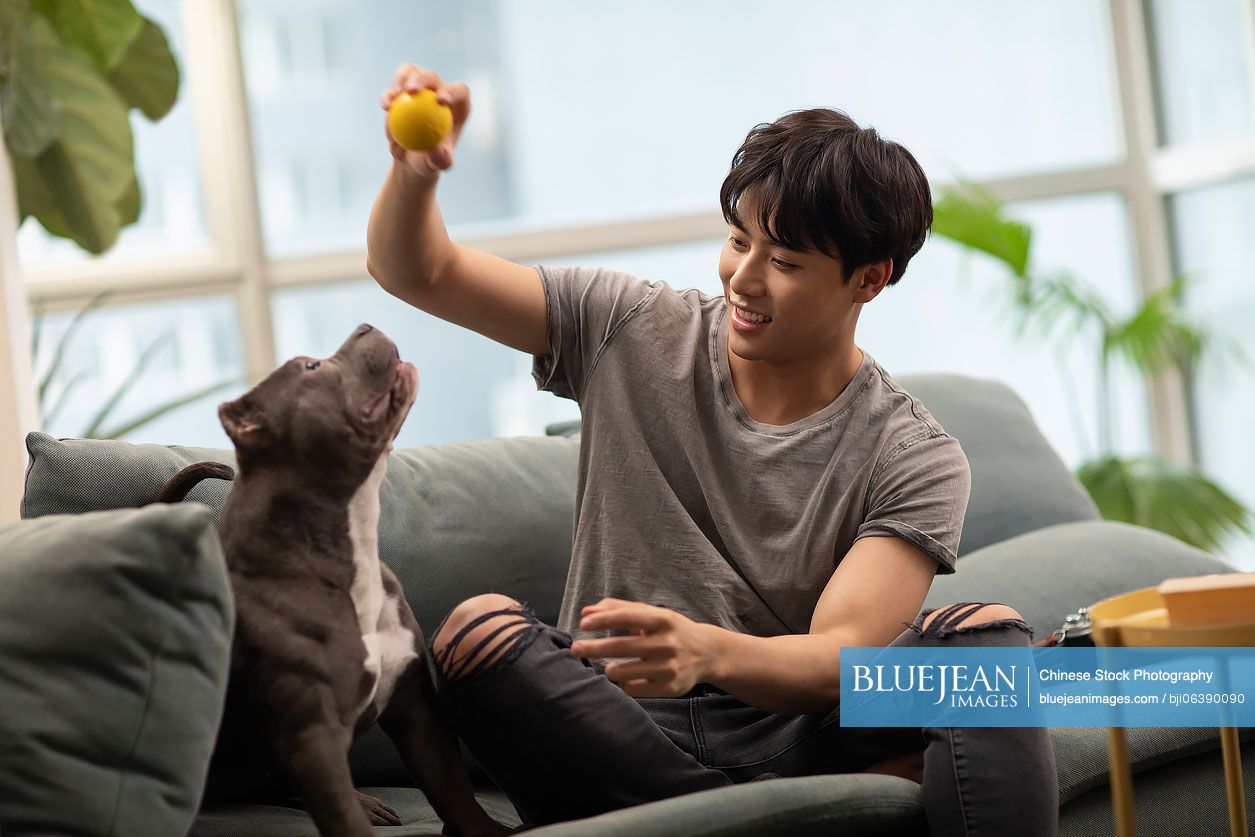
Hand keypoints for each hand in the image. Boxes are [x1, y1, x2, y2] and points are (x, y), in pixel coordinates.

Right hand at [380, 63, 470, 178]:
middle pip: (431, 77)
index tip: (440, 101)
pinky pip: (393, 89)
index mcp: (458, 105)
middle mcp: (439, 91)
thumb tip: (437, 149)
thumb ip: (441, 159)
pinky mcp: (401, 92)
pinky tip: (385, 106)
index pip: (459, 91)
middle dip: (421, 79)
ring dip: (400, 81)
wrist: (411, 158)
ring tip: (394, 98)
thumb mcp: (437, 165)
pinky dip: (388, 96)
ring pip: (410, 74)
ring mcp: (419, 89)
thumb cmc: (430, 161)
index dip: (452, 91)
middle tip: (410, 91)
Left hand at [571, 597, 722, 697]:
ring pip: (622, 672)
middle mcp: (667, 644)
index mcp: (662, 620)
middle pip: (620, 647)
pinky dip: (623, 684)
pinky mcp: (669, 688)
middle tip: (574, 649)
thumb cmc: (671, 630)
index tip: (583, 624)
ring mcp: (668, 668)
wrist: (708, 653)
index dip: (603, 620)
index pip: (627, 617)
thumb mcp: (652, 614)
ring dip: (609, 669)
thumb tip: (585, 612)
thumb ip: (619, 609)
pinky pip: (632, 689)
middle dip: (593, 648)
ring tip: (609, 666)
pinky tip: (626, 678)